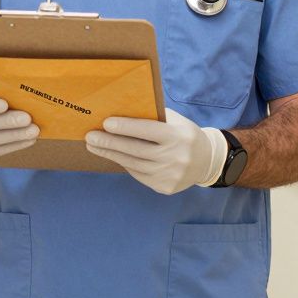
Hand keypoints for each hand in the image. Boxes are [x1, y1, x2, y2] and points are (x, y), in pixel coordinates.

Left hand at [84, 109, 227, 194]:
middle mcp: (175, 157)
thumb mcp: (175, 121)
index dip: (126, 127)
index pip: (148, 130)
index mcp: (178, 136)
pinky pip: (138, 174)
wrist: (206, 161)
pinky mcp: (164, 187)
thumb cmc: (184, 134)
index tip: (105, 123)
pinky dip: (124, 163)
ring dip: (111, 154)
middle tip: (90, 136)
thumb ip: (153, 117)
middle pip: (136, 150)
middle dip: (110, 142)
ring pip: (133, 164)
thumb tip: (122, 110)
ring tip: (94, 145)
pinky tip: (112, 155)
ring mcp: (170, 175)